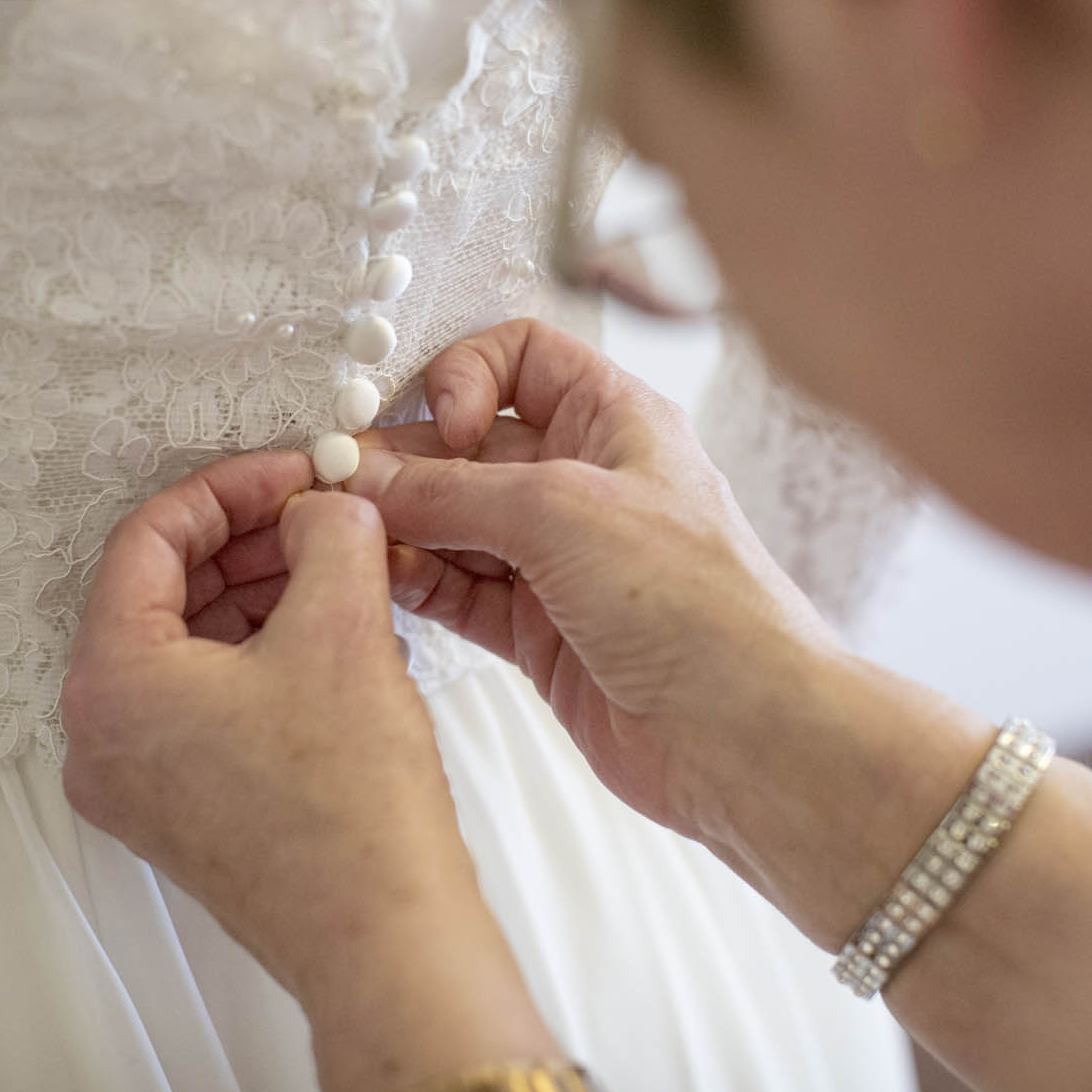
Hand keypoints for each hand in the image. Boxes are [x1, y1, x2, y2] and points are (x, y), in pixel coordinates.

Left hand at [60, 452, 559, 1091]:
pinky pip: (207, 703)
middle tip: (321, 514)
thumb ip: (327, 535)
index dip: (228, 489)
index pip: (147, 541)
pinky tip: (333, 633)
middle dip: (249, 543)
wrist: (383, 938)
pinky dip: (262, 655)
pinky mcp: (183, 812)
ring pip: (188, 649)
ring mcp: (138, 782)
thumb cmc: (348, 807)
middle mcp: (101, 737)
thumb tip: (324, 506)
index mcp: (109, 682)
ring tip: (341, 568)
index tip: (290, 471)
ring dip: (261, 596)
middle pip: (163, 595)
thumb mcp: (341, 629)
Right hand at [350, 319, 844, 843]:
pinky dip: (415, 584)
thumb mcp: (561, 511)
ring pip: (452, 523)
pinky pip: (456, 590)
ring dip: (400, 528)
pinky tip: (383, 582)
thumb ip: (453, 490)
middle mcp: (584, 483)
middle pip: (467, 447)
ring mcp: (559, 560)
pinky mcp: (538, 630)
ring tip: (355, 540)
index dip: (465, 376)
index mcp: (614, 421)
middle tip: (347, 486)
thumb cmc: (700, 608)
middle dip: (406, 464)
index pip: (520, 357)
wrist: (744, 735)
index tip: (439, 423)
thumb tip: (371, 477)